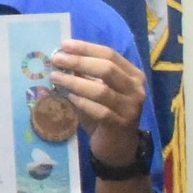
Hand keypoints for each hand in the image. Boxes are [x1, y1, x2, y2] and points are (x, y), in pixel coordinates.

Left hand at [47, 40, 150, 169]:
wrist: (118, 147)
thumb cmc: (106, 115)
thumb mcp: (98, 91)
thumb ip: (87, 75)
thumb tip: (64, 57)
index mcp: (133, 75)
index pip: (110, 54)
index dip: (86, 48)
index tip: (64, 44)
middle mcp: (136, 89)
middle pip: (107, 68)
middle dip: (79, 61)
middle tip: (57, 59)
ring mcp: (131, 107)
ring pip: (101, 90)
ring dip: (75, 82)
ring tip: (56, 77)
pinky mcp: (121, 124)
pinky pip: (99, 111)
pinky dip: (82, 102)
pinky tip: (68, 98)